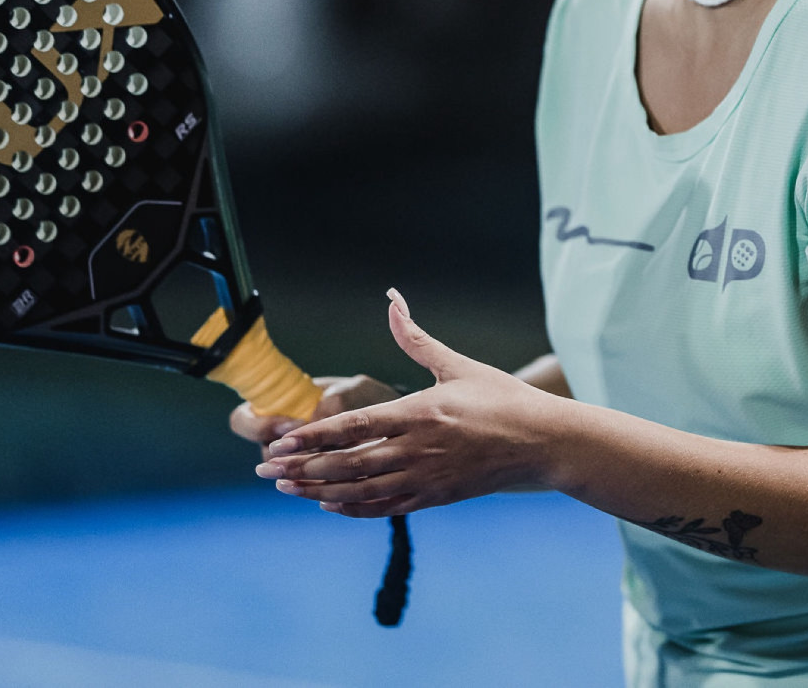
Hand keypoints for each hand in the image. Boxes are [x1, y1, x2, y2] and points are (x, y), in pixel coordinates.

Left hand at [255, 288, 561, 517]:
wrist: (543, 443)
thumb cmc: (502, 400)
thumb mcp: (458, 365)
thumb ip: (417, 338)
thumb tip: (392, 299)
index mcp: (419, 413)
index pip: (354, 428)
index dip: (313, 437)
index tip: (280, 442)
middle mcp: (417, 449)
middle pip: (347, 464)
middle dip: (301, 468)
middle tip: (264, 469)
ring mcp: (425, 477)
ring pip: (360, 490)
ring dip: (318, 491)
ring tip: (287, 488)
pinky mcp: (435, 497)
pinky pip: (384, 507)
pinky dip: (353, 508)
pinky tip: (328, 505)